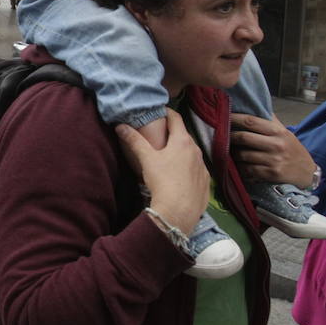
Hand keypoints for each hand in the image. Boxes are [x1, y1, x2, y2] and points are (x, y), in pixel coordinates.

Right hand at [115, 110, 209, 234]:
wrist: (179, 211)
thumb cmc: (163, 181)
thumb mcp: (146, 159)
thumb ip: (134, 140)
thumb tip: (120, 126)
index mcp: (183, 141)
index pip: (176, 119)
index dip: (167, 112)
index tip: (159, 112)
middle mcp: (196, 150)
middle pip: (184, 136)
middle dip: (172, 134)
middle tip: (159, 135)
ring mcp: (203, 167)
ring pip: (191, 153)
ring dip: (181, 151)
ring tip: (168, 157)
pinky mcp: (205, 182)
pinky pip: (196, 169)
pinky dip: (188, 168)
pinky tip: (179, 176)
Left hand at [230, 114, 316, 186]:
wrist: (306, 171)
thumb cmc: (292, 149)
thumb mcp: (284, 132)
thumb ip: (269, 121)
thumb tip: (253, 105)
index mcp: (278, 131)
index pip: (251, 121)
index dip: (234, 118)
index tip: (223, 116)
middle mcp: (276, 145)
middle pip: (244, 138)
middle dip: (230, 137)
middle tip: (223, 136)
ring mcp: (273, 160)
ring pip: (243, 155)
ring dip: (233, 154)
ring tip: (230, 151)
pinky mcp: (270, 174)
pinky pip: (247, 169)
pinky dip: (240, 167)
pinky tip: (239, 165)